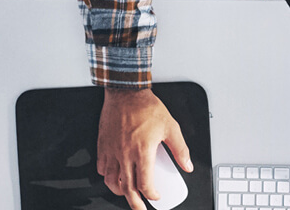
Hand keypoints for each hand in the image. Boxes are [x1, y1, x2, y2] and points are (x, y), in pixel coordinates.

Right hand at [98, 88, 193, 209]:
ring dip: (119, 191)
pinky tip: (113, 175)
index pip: (144, 183)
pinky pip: (102, 167)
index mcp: (142, 151)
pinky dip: (107, 175)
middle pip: (127, 188)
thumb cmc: (146, 107)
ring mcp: (112, 151)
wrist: (126, 92)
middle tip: (140, 208)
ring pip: (111, 180)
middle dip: (134, 202)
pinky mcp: (103, 145)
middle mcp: (125, 154)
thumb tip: (187, 166)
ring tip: (126, 194)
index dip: (151, 194)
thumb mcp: (171, 127)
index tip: (156, 196)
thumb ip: (180, 149)